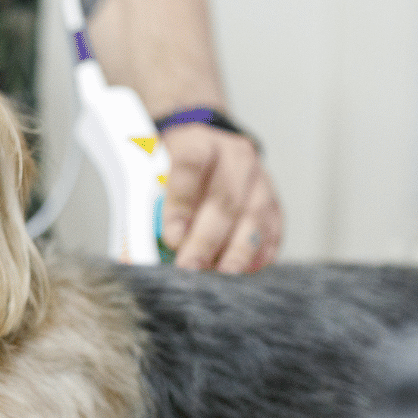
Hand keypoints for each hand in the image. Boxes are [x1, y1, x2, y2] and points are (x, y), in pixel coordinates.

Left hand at [160, 123, 281, 272]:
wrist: (208, 153)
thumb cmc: (175, 168)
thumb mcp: (152, 172)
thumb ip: (148, 204)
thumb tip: (144, 248)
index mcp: (198, 144)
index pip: (189, 167)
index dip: (181, 203)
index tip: (173, 237)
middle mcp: (234, 157)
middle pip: (223, 200)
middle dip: (206, 239)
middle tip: (190, 266)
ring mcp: (259, 179)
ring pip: (253, 216)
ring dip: (238, 250)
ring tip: (223, 273)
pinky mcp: (273, 201)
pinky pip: (273, 228)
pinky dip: (261, 252)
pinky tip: (248, 269)